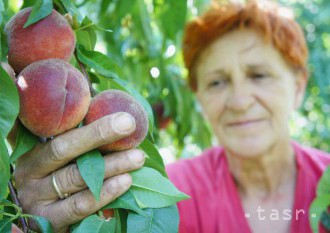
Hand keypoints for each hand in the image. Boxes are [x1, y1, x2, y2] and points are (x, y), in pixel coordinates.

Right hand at [13, 112, 144, 231]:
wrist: (39, 221)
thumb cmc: (57, 179)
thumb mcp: (60, 160)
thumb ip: (78, 141)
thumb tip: (112, 118)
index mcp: (33, 151)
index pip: (60, 131)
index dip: (92, 124)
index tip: (121, 117)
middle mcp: (28, 173)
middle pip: (63, 149)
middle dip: (99, 134)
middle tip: (128, 125)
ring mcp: (36, 198)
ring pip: (76, 177)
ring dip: (111, 166)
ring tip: (137, 157)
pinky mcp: (49, 221)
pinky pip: (80, 205)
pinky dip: (105, 193)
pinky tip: (125, 182)